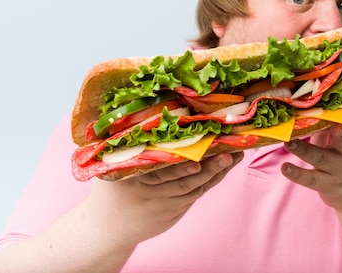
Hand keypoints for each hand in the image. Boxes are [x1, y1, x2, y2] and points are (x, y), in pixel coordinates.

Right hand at [85, 152, 243, 245]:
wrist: (106, 229)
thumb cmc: (111, 188)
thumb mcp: (111, 167)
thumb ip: (125, 146)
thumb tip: (144, 114)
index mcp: (132, 179)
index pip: (159, 169)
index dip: (179, 164)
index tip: (196, 156)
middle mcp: (150, 194)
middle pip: (183, 180)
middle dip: (207, 167)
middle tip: (227, 154)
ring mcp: (164, 207)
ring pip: (194, 188)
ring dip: (216, 173)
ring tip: (234, 155)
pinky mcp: (174, 214)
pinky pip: (196, 195)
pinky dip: (212, 180)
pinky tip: (226, 165)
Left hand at [282, 115, 341, 209]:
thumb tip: (335, 105)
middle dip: (341, 134)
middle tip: (336, 126)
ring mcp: (336, 170)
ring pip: (320, 159)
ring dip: (304, 150)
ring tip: (288, 143)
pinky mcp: (326, 185)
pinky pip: (310, 179)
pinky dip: (297, 174)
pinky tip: (285, 168)